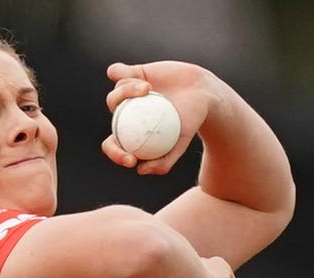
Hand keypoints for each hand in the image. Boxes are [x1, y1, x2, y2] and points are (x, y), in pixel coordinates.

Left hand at [102, 61, 221, 174]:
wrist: (202, 93)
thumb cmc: (190, 122)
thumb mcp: (180, 145)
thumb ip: (163, 162)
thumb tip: (140, 170)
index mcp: (130, 134)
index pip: (112, 145)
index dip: (114, 152)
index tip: (130, 157)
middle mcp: (125, 114)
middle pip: (111, 117)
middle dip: (115, 118)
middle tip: (135, 115)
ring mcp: (127, 93)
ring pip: (115, 93)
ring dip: (127, 90)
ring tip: (148, 89)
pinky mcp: (132, 73)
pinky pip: (116, 72)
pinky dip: (119, 72)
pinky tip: (131, 74)